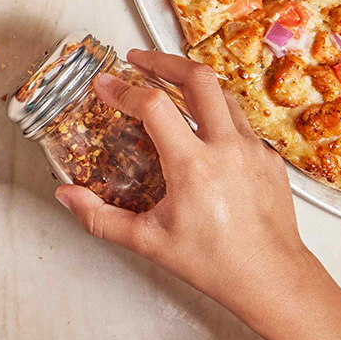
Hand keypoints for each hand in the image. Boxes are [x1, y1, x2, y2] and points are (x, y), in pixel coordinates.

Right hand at [54, 50, 312, 314]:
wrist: (274, 279)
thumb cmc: (216, 264)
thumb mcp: (148, 242)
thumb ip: (99, 218)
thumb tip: (67, 196)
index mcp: (194, 167)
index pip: (154, 106)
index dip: (123, 89)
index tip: (104, 84)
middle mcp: (227, 149)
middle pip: (198, 79)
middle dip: (163, 61)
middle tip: (139, 60)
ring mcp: (254, 150)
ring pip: (224, 95)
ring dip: (192, 82)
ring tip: (168, 83)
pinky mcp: (270, 159)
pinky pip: (240, 123)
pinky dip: (215, 114)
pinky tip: (200, 128)